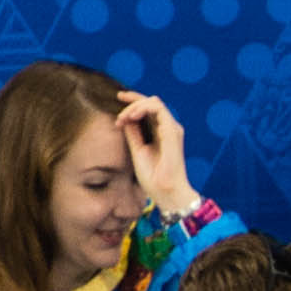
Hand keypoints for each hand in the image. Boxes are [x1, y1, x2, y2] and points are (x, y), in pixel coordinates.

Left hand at [117, 93, 199, 218]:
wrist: (166, 192)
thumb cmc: (154, 177)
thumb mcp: (138, 150)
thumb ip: (133, 134)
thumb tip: (125, 120)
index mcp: (162, 132)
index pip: (149, 109)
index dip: (134, 101)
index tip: (118, 98)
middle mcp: (169, 128)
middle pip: (152, 102)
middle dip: (132, 100)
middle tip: (118, 107)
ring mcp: (172, 129)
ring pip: (154, 102)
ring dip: (135, 105)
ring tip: (123, 117)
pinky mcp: (172, 132)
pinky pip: (158, 110)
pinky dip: (142, 109)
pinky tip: (130, 117)